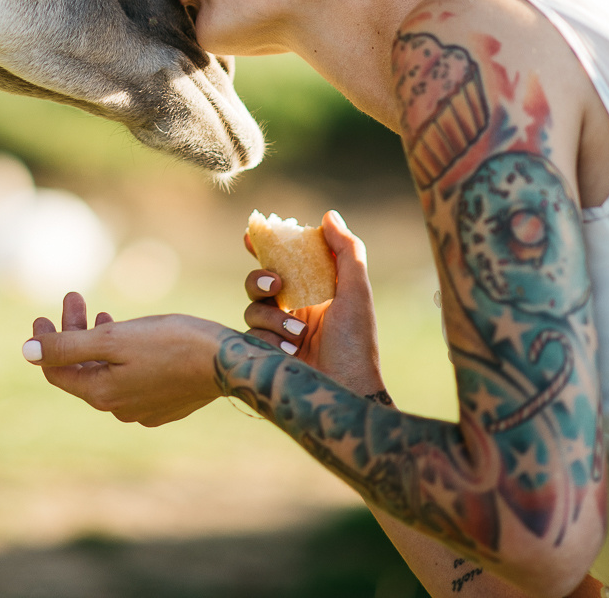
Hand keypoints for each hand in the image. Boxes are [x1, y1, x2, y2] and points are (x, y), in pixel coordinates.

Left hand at [24, 292, 231, 426]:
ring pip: (106, 371)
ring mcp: (142, 408)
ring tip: (98, 311)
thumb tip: (26, 352)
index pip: (57, 370)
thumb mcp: (114, 339)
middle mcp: (118, 407)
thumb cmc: (172, 343)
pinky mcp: (164, 402)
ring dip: (96, 340)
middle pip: (82, 368)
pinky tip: (127, 334)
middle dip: (73, 331)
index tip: (42, 313)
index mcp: (102, 394)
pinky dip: (120, 354)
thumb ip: (67, 346)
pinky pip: (129, 377)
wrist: (228, 361)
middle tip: (74, 297)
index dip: (45, 341)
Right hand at [241, 210, 385, 400]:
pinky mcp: (266, 354)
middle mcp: (294, 309)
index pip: (284, 262)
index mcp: (314, 291)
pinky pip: (251, 336)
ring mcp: (278, 333)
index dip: (265, 247)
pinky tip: (290, 352)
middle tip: (276, 285)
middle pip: (259, 282)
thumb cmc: (357, 344)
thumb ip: (346, 252)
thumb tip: (328, 215)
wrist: (346, 393)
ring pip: (253, 309)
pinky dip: (270, 340)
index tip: (251, 233)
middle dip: (259, 279)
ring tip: (299, 336)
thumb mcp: (356, 293)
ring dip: (274, 319)